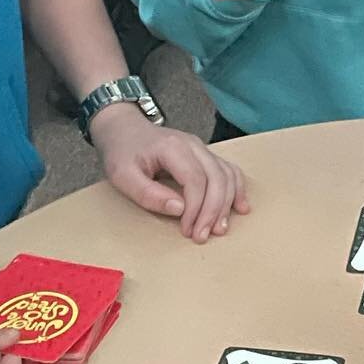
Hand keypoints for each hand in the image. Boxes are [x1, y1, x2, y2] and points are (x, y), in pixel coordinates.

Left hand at [91, 105, 250, 242]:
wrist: (124, 128)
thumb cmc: (122, 152)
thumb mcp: (122, 175)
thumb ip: (148, 194)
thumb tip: (179, 210)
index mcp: (173, 148)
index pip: (196, 179)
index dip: (196, 208)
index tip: (188, 230)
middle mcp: (194, 145)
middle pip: (217, 178)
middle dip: (214, 210)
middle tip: (204, 235)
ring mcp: (203, 149)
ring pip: (228, 175)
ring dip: (227, 203)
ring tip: (220, 228)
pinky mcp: (206, 155)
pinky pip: (230, 171)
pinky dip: (237, 190)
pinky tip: (240, 208)